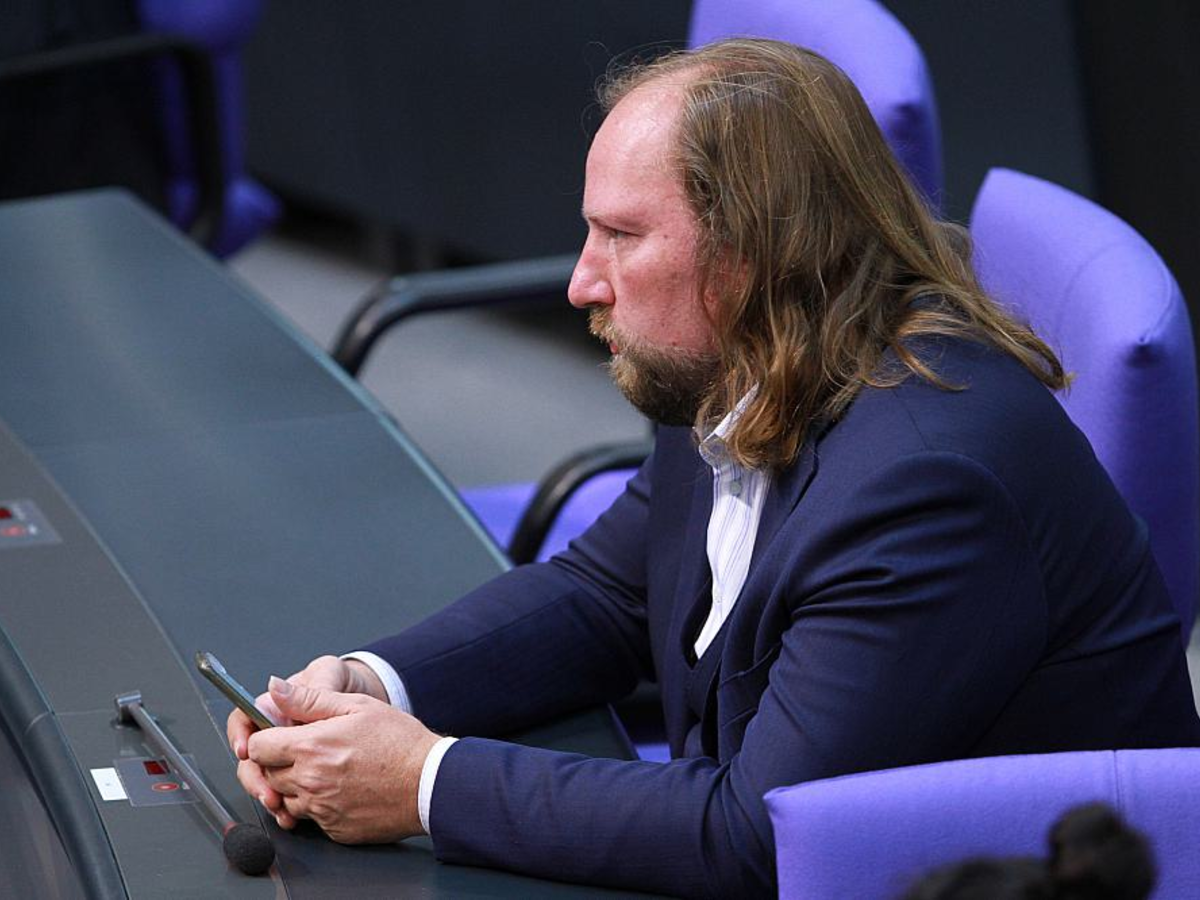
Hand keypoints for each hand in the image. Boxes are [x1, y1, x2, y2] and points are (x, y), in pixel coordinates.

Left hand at [244, 677, 440, 841]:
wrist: (429, 783)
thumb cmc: (399, 741)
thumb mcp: (357, 706)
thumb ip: (309, 699)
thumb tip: (275, 689)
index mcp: (311, 746)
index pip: (256, 747)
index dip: (265, 738)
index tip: (279, 735)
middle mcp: (309, 781)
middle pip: (267, 774)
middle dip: (279, 761)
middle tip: (310, 750)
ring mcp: (320, 809)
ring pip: (285, 798)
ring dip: (296, 785)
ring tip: (328, 769)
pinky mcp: (333, 829)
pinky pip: (310, 817)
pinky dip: (318, 804)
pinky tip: (341, 789)